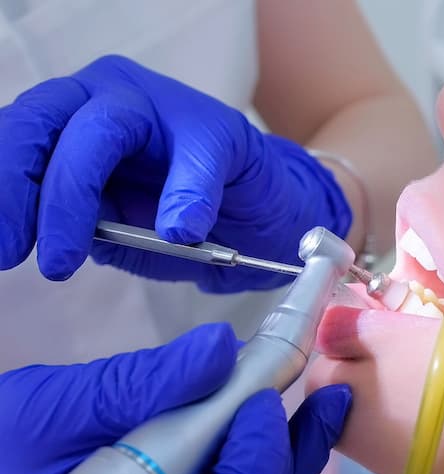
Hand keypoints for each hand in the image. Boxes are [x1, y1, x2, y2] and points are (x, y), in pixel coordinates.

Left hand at [0, 55, 350, 291]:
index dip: (0, 190)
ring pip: (100, 131)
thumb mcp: (117, 233)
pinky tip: (180, 232)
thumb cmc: (189, 226)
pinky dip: (184, 199)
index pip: (15, 143)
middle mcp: (103, 100)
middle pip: (42, 126)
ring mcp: (160, 106)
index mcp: (68, 124)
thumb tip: (39, 240)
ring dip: (76, 196)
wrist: (269, 225)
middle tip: (15, 250)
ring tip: (68, 257)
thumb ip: (82, 228)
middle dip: (20, 189)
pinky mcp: (218, 129)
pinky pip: (192, 160)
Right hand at [0, 324, 351, 473]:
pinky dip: (265, 464)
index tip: (259, 403)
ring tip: (319, 401)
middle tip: (319, 395)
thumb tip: (218, 352)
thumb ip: (135, 387)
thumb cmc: (2, 460)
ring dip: (288, 458)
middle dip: (285, 459)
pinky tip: (283, 422)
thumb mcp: (51, 413)